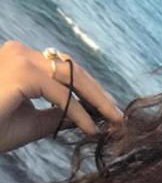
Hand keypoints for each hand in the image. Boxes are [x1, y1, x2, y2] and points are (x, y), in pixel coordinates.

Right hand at [0, 40, 122, 151]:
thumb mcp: (33, 123)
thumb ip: (58, 116)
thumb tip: (87, 118)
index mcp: (21, 60)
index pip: (64, 69)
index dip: (89, 89)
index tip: (109, 110)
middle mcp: (20, 52)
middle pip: (72, 68)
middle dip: (98, 93)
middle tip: (119, 116)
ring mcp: (20, 59)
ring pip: (72, 76)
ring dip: (96, 100)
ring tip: (113, 122)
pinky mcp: (22, 73)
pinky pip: (62, 94)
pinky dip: (80, 113)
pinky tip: (93, 129)